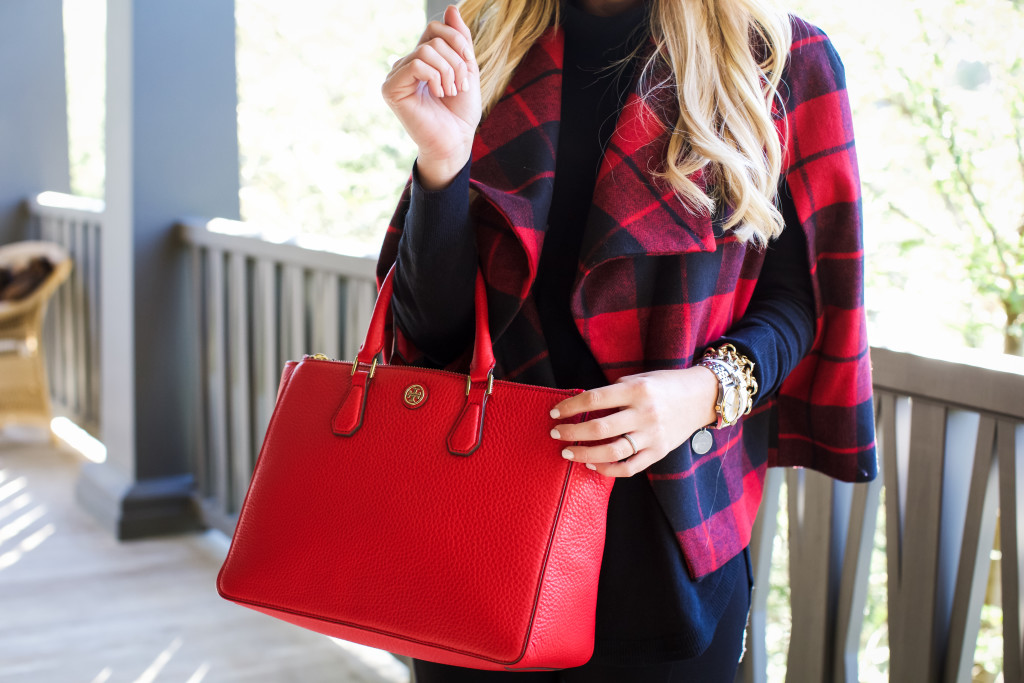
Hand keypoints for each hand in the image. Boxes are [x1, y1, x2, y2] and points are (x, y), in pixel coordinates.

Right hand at [382, 5, 480, 189]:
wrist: (456, 142)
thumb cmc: (460, 112)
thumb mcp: (467, 69)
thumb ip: (459, 40)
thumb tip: (451, 7)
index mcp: (422, 59)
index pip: (435, 29)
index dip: (457, 42)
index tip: (469, 68)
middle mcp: (405, 64)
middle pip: (433, 39)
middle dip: (456, 61)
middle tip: (460, 86)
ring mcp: (396, 76)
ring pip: (426, 50)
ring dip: (448, 71)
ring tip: (450, 92)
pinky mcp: (391, 89)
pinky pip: (416, 64)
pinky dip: (434, 76)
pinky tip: (438, 93)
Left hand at [548, 367, 718, 476]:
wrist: (701, 397)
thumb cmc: (663, 385)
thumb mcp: (637, 380)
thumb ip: (612, 393)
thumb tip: (579, 406)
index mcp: (636, 390)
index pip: (594, 399)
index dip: (570, 406)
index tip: (554, 412)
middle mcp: (644, 413)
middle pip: (600, 428)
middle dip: (572, 432)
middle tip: (555, 433)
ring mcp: (653, 435)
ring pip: (612, 452)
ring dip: (584, 454)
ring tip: (567, 452)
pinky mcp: (659, 452)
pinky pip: (629, 468)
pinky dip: (607, 470)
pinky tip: (591, 465)